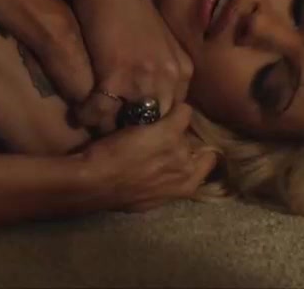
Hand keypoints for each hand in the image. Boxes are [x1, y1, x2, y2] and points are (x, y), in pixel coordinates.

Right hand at [71, 0, 193, 134]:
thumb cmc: (128, 8)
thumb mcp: (158, 44)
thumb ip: (160, 74)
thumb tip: (150, 106)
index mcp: (182, 71)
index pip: (172, 119)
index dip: (150, 129)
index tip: (131, 134)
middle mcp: (170, 78)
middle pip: (152, 127)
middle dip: (130, 137)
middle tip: (109, 140)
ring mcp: (145, 78)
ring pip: (125, 124)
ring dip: (106, 129)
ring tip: (92, 127)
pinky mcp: (116, 76)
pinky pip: (97, 111)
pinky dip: (85, 113)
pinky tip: (78, 110)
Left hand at [79, 105, 218, 211]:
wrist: (96, 181)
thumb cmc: (115, 192)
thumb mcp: (148, 196)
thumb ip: (165, 183)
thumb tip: (166, 173)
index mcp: (185, 187)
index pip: (207, 163)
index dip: (196, 152)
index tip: (181, 146)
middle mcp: (187, 169)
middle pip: (192, 143)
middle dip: (180, 138)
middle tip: (161, 132)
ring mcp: (180, 148)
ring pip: (185, 126)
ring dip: (173, 122)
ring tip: (155, 118)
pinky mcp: (170, 130)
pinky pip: (183, 111)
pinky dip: (173, 108)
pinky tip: (156, 107)